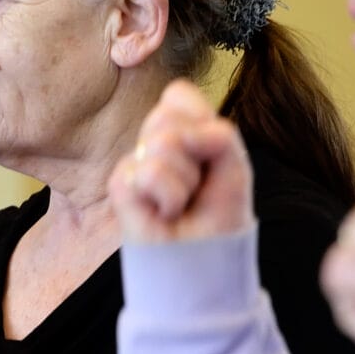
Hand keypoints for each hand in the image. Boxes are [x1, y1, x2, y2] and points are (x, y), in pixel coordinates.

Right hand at [110, 80, 253, 244]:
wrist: (205, 258)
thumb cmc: (219, 214)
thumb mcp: (234, 163)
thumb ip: (216, 133)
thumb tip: (176, 137)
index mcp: (178, 130)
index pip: (177, 95)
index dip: (199, 121)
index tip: (210, 158)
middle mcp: (152, 144)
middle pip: (167, 115)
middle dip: (195, 153)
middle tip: (196, 186)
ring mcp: (134, 163)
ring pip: (163, 143)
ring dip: (186, 180)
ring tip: (183, 203)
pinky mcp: (120, 185)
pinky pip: (150, 172)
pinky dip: (170, 198)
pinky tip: (166, 213)